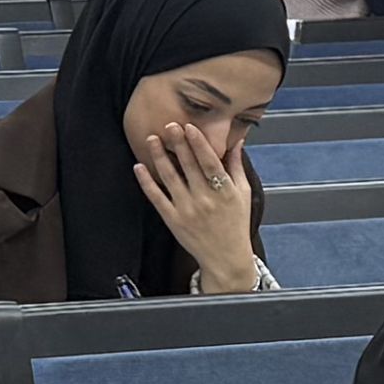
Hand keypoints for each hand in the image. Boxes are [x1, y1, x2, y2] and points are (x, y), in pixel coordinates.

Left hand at [130, 110, 255, 287]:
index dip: (199, 143)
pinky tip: (139, 167)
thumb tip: (237, 141)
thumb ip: (237, 167)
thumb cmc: (236, 224)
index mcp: (224, 191)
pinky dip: (146, 182)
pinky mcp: (173, 220)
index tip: (189, 127)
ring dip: (159, 157)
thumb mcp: (243, 194)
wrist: (225, 258)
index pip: (210, 162)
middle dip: (178, 144)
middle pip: (188, 166)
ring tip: (151, 139)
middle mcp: (205, 199)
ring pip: (170, 178)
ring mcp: (187, 210)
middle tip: (168, 125)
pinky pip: (157, 198)